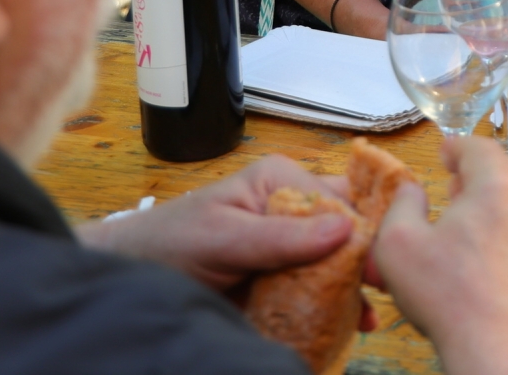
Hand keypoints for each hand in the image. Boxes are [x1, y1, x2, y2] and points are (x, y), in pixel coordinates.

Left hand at [78, 155, 356, 294]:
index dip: (364, 235)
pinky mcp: (279, 279)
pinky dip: (330, 309)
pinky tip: (345, 327)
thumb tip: (344, 231)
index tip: (378, 270)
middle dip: (363, 265)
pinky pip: (315, 291)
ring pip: (335, 265)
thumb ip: (280, 235)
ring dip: (349, 291)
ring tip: (363, 320)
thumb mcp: (223, 238)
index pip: (340, 203)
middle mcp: (291, 209)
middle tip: (377, 298)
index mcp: (282, 181)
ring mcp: (287, 247)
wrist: (129, 277)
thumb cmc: (168, 244)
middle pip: (344, 234)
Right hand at [373, 135, 507, 374]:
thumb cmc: (448, 295)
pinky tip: (486, 246)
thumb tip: (411, 190)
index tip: (443, 153)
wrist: (498, 346)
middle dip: (486, 164)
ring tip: (470, 216)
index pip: (481, 146)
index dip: (457, 145)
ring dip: (502, 190)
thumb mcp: (397, 244)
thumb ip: (401, 205)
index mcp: (497, 186)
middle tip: (458, 185)